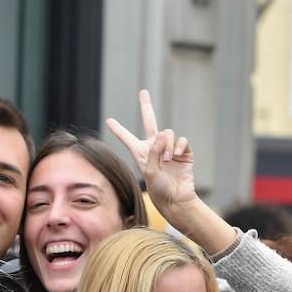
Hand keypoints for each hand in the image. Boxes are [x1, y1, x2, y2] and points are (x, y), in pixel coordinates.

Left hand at [107, 89, 197, 213]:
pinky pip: (182, 140)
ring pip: (168, 133)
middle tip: (143, 92)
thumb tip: (164, 133)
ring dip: (168, 145)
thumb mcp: (149, 171)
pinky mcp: (183, 152)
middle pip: (149, 121)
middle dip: (146, 107)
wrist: (176, 198)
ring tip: (168, 159)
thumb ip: (154, 151)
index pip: (127, 138)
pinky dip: (179, 146)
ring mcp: (169, 148)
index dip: (118, 129)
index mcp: (140, 153)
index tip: (108, 120)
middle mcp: (154, 147)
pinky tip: (176, 156)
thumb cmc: (158, 188)